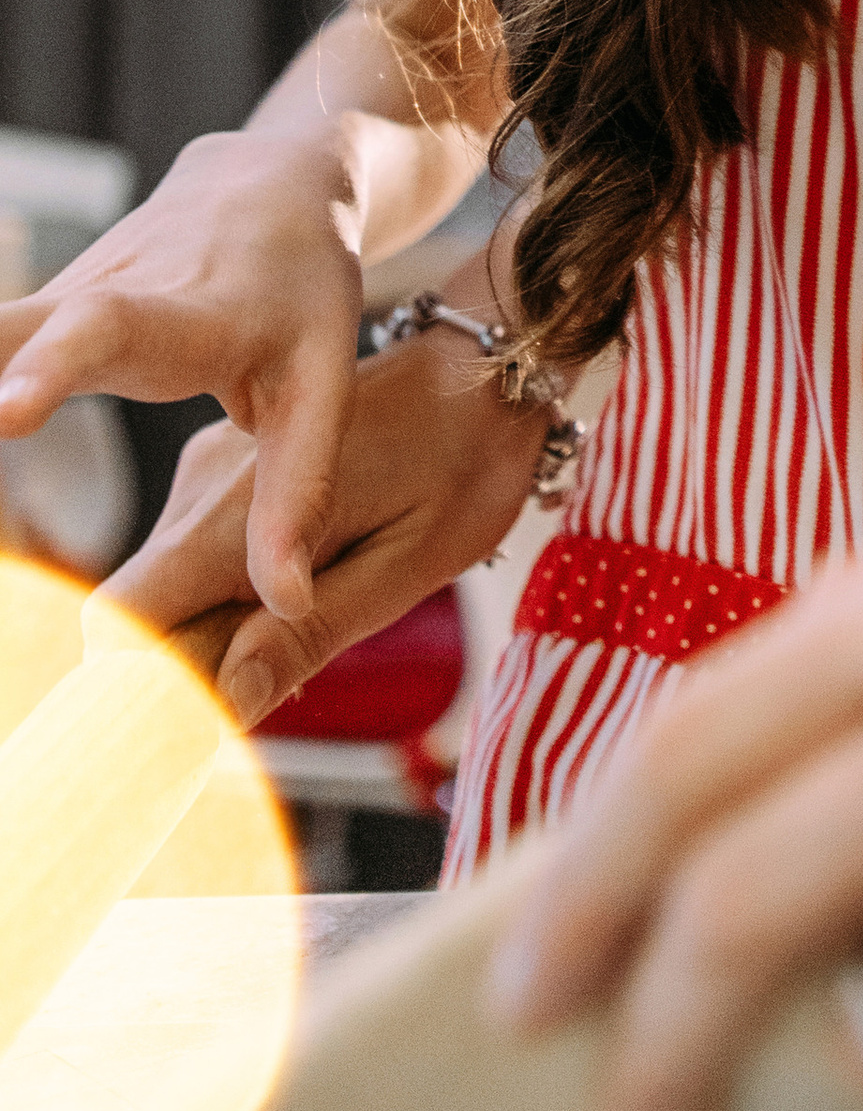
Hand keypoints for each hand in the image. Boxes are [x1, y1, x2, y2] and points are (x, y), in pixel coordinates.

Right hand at [0, 124, 376, 618]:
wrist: (271, 178)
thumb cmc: (305, 291)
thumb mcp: (324, 384)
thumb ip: (297, 493)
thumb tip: (284, 606)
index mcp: (189, 311)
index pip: (118, 329)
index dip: (60, 367)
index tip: (5, 411)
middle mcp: (112, 289)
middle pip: (9, 330)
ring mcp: (63, 291)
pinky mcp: (35, 304)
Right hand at [101, 314, 552, 729]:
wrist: (488, 371)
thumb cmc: (468, 460)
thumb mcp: (406, 567)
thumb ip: (308, 635)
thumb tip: (226, 704)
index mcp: (239, 511)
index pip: (125, 618)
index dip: (132, 689)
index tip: (177, 740)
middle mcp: (204, 486)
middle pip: (139, 616)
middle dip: (181, 675)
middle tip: (266, 697)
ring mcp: (212, 474)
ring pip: (169, 592)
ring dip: (211, 641)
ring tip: (301, 647)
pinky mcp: (230, 476)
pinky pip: (200, 560)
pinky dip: (231, 604)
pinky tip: (301, 606)